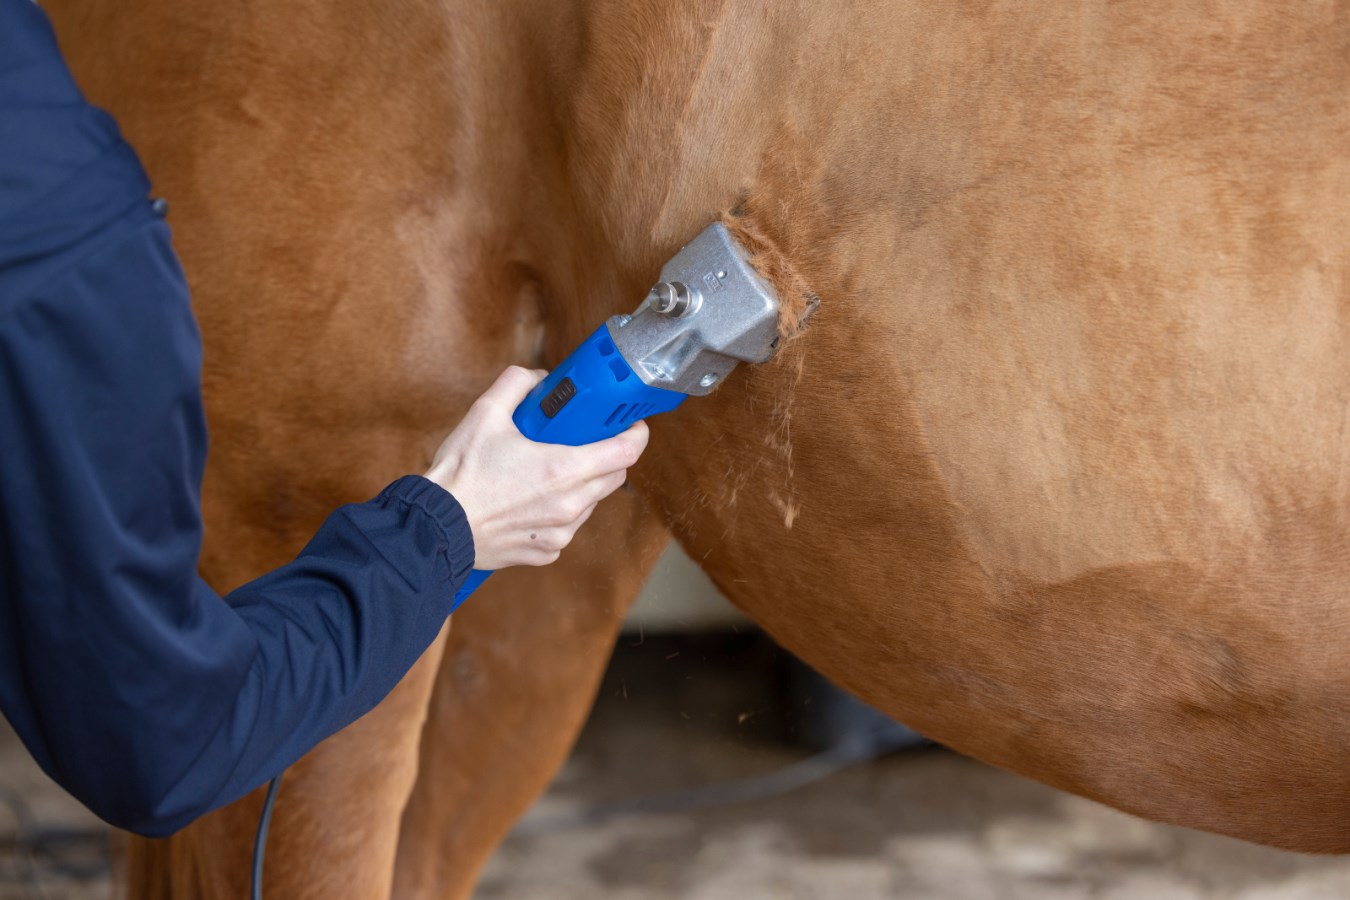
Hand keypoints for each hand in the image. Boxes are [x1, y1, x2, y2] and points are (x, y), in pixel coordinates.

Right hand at [425, 366, 648, 569]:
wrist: (434, 529)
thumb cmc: (460, 476)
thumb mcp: (484, 415)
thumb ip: (516, 385)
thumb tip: (537, 380)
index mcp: (563, 470)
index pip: (626, 452)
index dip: (635, 434)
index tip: (632, 425)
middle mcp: (569, 506)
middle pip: (614, 477)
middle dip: (607, 457)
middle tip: (587, 442)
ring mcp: (560, 533)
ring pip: (590, 503)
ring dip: (581, 485)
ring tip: (548, 471)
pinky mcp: (546, 552)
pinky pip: (566, 527)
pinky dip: (558, 512)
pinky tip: (530, 501)